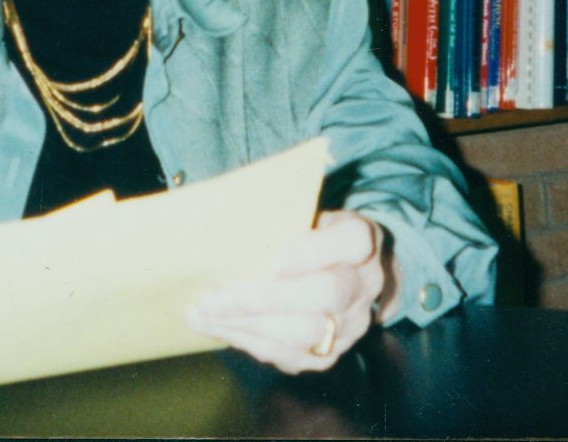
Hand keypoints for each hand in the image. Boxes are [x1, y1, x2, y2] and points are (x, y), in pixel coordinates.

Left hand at [186, 210, 397, 374]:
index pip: (351, 242)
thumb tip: (222, 221)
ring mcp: (351, 324)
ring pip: (304, 332)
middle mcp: (365, 285)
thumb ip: (280, 218)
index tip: (273, 260)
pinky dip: (249, 342)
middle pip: (324, 294)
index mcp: (362, 239)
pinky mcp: (331, 353)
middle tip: (213, 299)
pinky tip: (217, 328)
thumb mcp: (307, 213)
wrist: (348, 275)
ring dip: (247, 325)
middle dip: (263, 299)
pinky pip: (290, 355)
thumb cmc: (312, 236)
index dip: (312, 253)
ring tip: (202, 315)